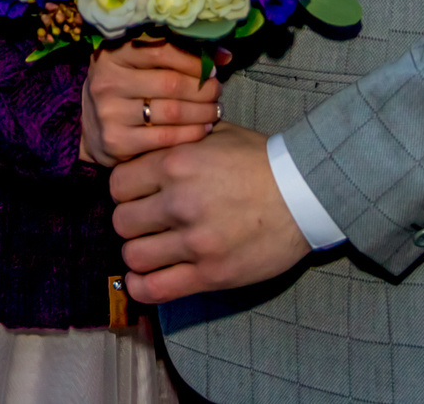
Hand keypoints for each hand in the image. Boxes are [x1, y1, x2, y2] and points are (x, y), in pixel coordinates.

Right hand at [78, 40, 220, 166]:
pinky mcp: (116, 142)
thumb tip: (225, 55)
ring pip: (172, 112)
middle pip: (171, 84)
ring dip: (202, 112)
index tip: (212, 69)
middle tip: (217, 92)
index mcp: (113, 54)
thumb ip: (175, 55)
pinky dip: (192, 134)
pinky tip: (203, 129)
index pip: (163, 51)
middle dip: (203, 89)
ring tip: (214, 110)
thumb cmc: (125, 89)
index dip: (194, 60)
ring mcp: (109, 113)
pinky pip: (166, 138)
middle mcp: (107, 81)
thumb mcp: (138, 65)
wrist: (90, 127)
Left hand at [110, 124, 311, 302]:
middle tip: (146, 223)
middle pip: (122, 221)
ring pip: (134, 256)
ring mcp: (195, 241)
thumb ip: (178, 141)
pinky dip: (143, 287)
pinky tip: (146, 279)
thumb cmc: (262, 161)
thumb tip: (150, 143)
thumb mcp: (217, 134)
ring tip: (153, 249)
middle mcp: (179, 202)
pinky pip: (156, 289)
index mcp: (176, 164)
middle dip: (130, 222)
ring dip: (139, 254)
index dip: (125, 190)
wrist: (305, 193)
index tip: (138, 195)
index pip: (118, 184)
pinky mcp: (210, 273)